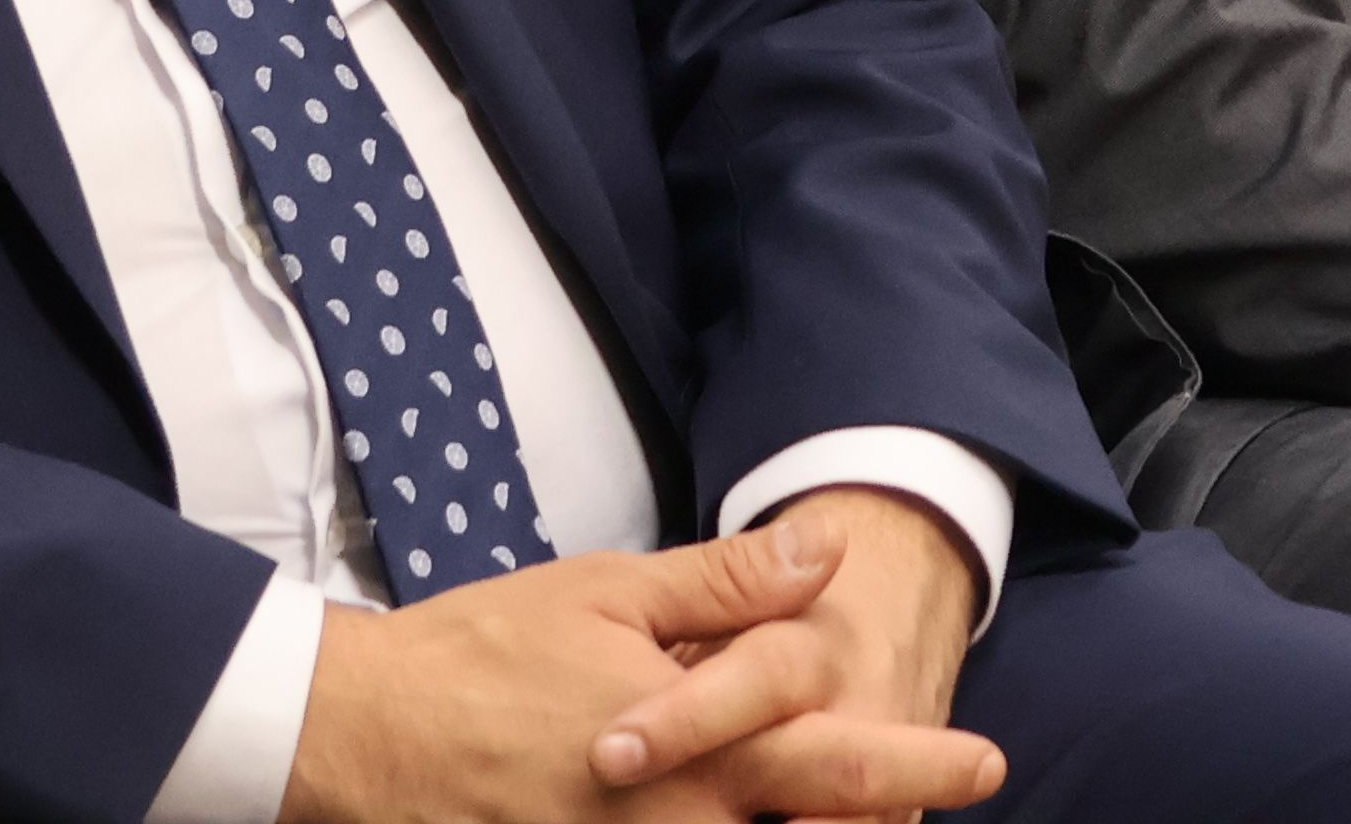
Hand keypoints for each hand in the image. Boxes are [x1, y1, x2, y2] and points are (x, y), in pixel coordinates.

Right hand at [281, 517, 999, 823]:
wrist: (364, 736)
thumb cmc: (485, 654)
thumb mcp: (611, 594)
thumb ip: (728, 586)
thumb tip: (827, 554)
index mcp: (703, 754)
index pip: (842, 766)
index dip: (923, 767)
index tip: (985, 764)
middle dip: (867, 814)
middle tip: (911, 795)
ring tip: (837, 799)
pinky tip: (716, 804)